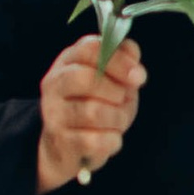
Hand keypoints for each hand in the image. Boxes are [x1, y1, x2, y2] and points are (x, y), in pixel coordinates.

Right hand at [36, 35, 144, 193]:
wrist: (69, 145)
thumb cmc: (96, 104)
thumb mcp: (113, 78)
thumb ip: (123, 59)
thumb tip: (132, 53)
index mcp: (68, 61)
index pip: (89, 49)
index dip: (119, 60)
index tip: (139, 76)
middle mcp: (55, 85)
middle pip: (86, 79)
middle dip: (116, 91)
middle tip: (123, 100)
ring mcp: (54, 114)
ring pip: (93, 112)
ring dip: (117, 118)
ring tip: (118, 121)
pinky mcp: (61, 142)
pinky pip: (95, 141)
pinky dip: (113, 140)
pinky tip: (111, 138)